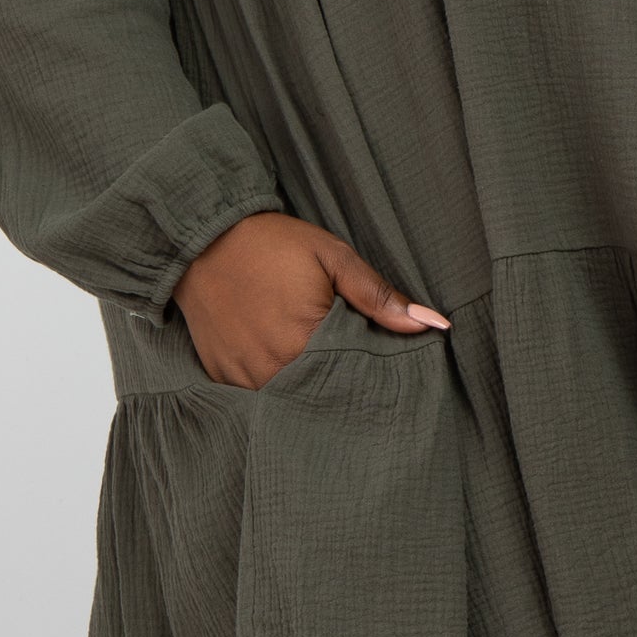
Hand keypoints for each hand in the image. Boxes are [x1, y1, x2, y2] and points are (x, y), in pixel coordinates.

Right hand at [170, 210, 450, 390]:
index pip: (353, 377)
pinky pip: (256, 395)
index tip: (381, 368)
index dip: (368, 374)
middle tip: (351, 370)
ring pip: (288, 399)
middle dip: (339, 386)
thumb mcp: (333, 257)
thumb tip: (432, 325)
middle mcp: (272, 367)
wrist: (204, 237)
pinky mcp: (221, 376)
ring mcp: (243, 376)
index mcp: (306, 340)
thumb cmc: (273, 244)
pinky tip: (284, 366)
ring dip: (306, 390)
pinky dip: (274, 385)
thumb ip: (379, 295)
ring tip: (319, 370)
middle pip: (320, 395)